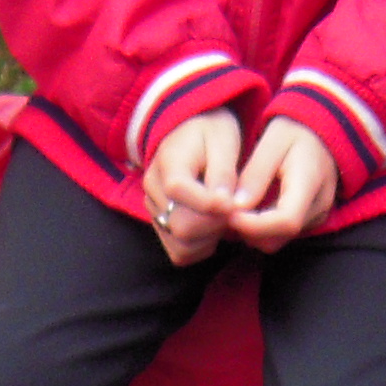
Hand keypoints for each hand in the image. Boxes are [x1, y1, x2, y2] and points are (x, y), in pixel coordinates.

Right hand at [140, 109, 244, 265]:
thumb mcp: (224, 141)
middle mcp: (153, 189)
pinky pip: (180, 253)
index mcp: (168, 162)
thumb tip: (225, 205)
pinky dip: (202, 247)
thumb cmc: (212, 133)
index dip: (209, 203)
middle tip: (232, 211)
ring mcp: (154, 210)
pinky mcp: (161, 226)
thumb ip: (224, 173)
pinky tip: (214, 228)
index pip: (177, 190)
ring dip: (211, 239)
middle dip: (215, 225)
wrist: (192, 132)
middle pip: (181, 227)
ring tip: (223, 218)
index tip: (231, 201)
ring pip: (181, 246)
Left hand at [225, 119, 339, 250]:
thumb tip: (235, 207)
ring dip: (251, 232)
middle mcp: (318, 207)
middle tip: (223, 212)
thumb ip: (255, 175)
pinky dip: (260, 229)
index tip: (228, 215)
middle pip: (278, 237)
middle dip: (247, 231)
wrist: (322, 134)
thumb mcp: (272, 142)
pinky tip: (246, 210)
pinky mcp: (309, 222)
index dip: (254, 225)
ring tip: (231, 209)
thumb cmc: (295, 132)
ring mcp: (316, 217)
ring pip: (276, 241)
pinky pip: (280, 235)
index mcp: (310, 183)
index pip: (286, 220)